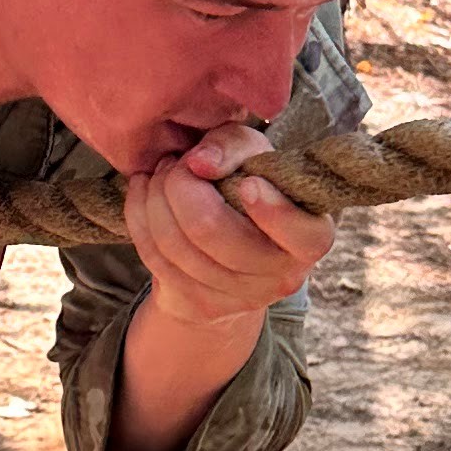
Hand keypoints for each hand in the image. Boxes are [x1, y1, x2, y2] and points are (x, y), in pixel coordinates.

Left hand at [121, 126, 333, 344]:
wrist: (228, 242)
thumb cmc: (249, 183)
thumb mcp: (252, 152)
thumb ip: (233, 144)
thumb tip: (200, 164)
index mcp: (311, 237)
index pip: (299, 233)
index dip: (270, 208)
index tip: (247, 181)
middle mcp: (281, 276)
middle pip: (211, 230)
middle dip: (180, 185)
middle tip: (178, 163)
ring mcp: (239, 299)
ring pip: (174, 245)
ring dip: (155, 197)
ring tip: (161, 174)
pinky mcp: (200, 306)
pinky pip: (153, 258)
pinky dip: (139, 217)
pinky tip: (144, 193)